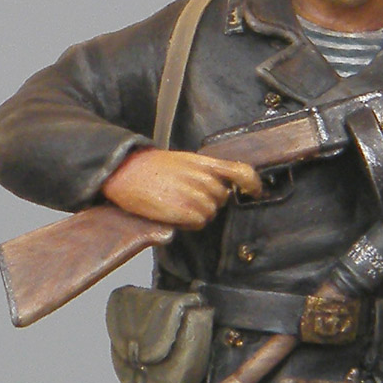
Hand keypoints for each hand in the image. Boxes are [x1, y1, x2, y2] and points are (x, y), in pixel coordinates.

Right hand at [101, 148, 261, 228]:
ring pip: (210, 212)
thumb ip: (205, 171)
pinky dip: (189, 222)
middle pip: (222, 197)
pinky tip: (174, 213)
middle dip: (210, 200)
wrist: (126, 171)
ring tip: (177, 203)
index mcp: (204, 163)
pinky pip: (198, 222)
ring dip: (198, 213)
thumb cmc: (153, 167)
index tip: (256, 191)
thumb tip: (220, 187)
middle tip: (187, 196)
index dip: (252, 183)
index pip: (240, 171)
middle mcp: (203, 178)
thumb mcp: (184, 160)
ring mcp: (194, 195)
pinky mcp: (182, 210)